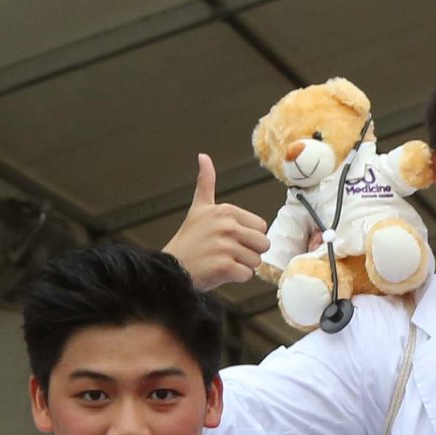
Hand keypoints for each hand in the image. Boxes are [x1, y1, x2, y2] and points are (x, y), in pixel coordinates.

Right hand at [163, 154, 272, 290]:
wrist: (172, 267)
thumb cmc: (190, 240)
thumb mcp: (199, 208)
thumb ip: (205, 183)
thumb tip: (203, 156)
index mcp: (226, 211)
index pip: (261, 227)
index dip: (248, 237)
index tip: (228, 238)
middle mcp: (226, 226)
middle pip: (262, 245)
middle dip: (249, 252)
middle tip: (226, 252)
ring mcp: (225, 246)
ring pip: (256, 261)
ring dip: (242, 265)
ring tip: (222, 260)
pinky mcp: (224, 266)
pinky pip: (247, 275)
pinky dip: (236, 277)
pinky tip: (220, 271)